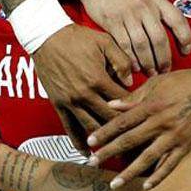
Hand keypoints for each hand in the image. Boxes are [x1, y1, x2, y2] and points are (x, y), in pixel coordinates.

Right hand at [33, 24, 134, 150]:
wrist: (47, 37)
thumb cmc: (77, 38)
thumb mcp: (105, 42)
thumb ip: (122, 61)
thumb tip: (131, 81)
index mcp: (98, 79)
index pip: (122, 101)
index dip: (135, 108)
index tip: (144, 114)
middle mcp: (84, 94)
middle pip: (109, 119)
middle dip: (123, 129)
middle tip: (136, 137)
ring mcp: (70, 102)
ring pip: (91, 128)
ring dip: (104, 139)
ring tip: (116, 149)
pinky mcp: (59, 105)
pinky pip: (69, 128)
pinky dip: (78, 142)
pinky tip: (87, 152)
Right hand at [74, 0, 190, 74]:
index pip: (178, 20)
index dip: (185, 38)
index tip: (186, 51)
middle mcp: (145, 7)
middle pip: (160, 39)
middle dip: (164, 59)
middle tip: (166, 70)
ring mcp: (128, 16)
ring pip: (142, 45)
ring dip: (148, 62)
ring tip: (151, 72)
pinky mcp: (113, 23)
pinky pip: (125, 45)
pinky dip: (131, 58)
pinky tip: (135, 67)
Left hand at [86, 64, 190, 189]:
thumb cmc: (184, 81)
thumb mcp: (157, 82)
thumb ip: (134, 96)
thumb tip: (112, 104)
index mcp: (152, 105)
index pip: (122, 122)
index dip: (105, 132)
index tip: (90, 141)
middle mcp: (161, 123)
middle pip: (130, 141)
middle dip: (109, 153)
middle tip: (92, 163)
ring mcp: (174, 136)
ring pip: (148, 158)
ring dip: (129, 172)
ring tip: (115, 183)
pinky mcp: (186, 146)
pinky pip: (170, 165)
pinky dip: (158, 177)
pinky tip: (146, 186)